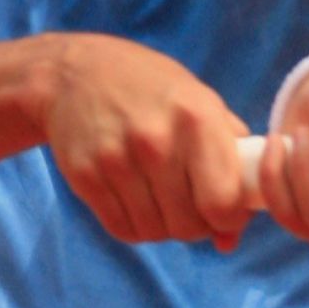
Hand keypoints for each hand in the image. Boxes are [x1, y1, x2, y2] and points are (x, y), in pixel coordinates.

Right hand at [41, 34, 252, 251]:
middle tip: (191, 203)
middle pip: (189, 225)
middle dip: (197, 224)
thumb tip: (232, 234)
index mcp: (197, 117)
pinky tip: (137, 198)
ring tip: (162, 196)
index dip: (231, 217)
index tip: (225, 210)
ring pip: (156, 232)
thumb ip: (229, 160)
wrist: (76, 73)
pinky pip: (123, 229)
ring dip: (164, 225)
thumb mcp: (202, 102)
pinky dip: (135, 224)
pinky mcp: (85, 177)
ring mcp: (117, 160)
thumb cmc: (151, 87)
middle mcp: (157, 140)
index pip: (223, 202)